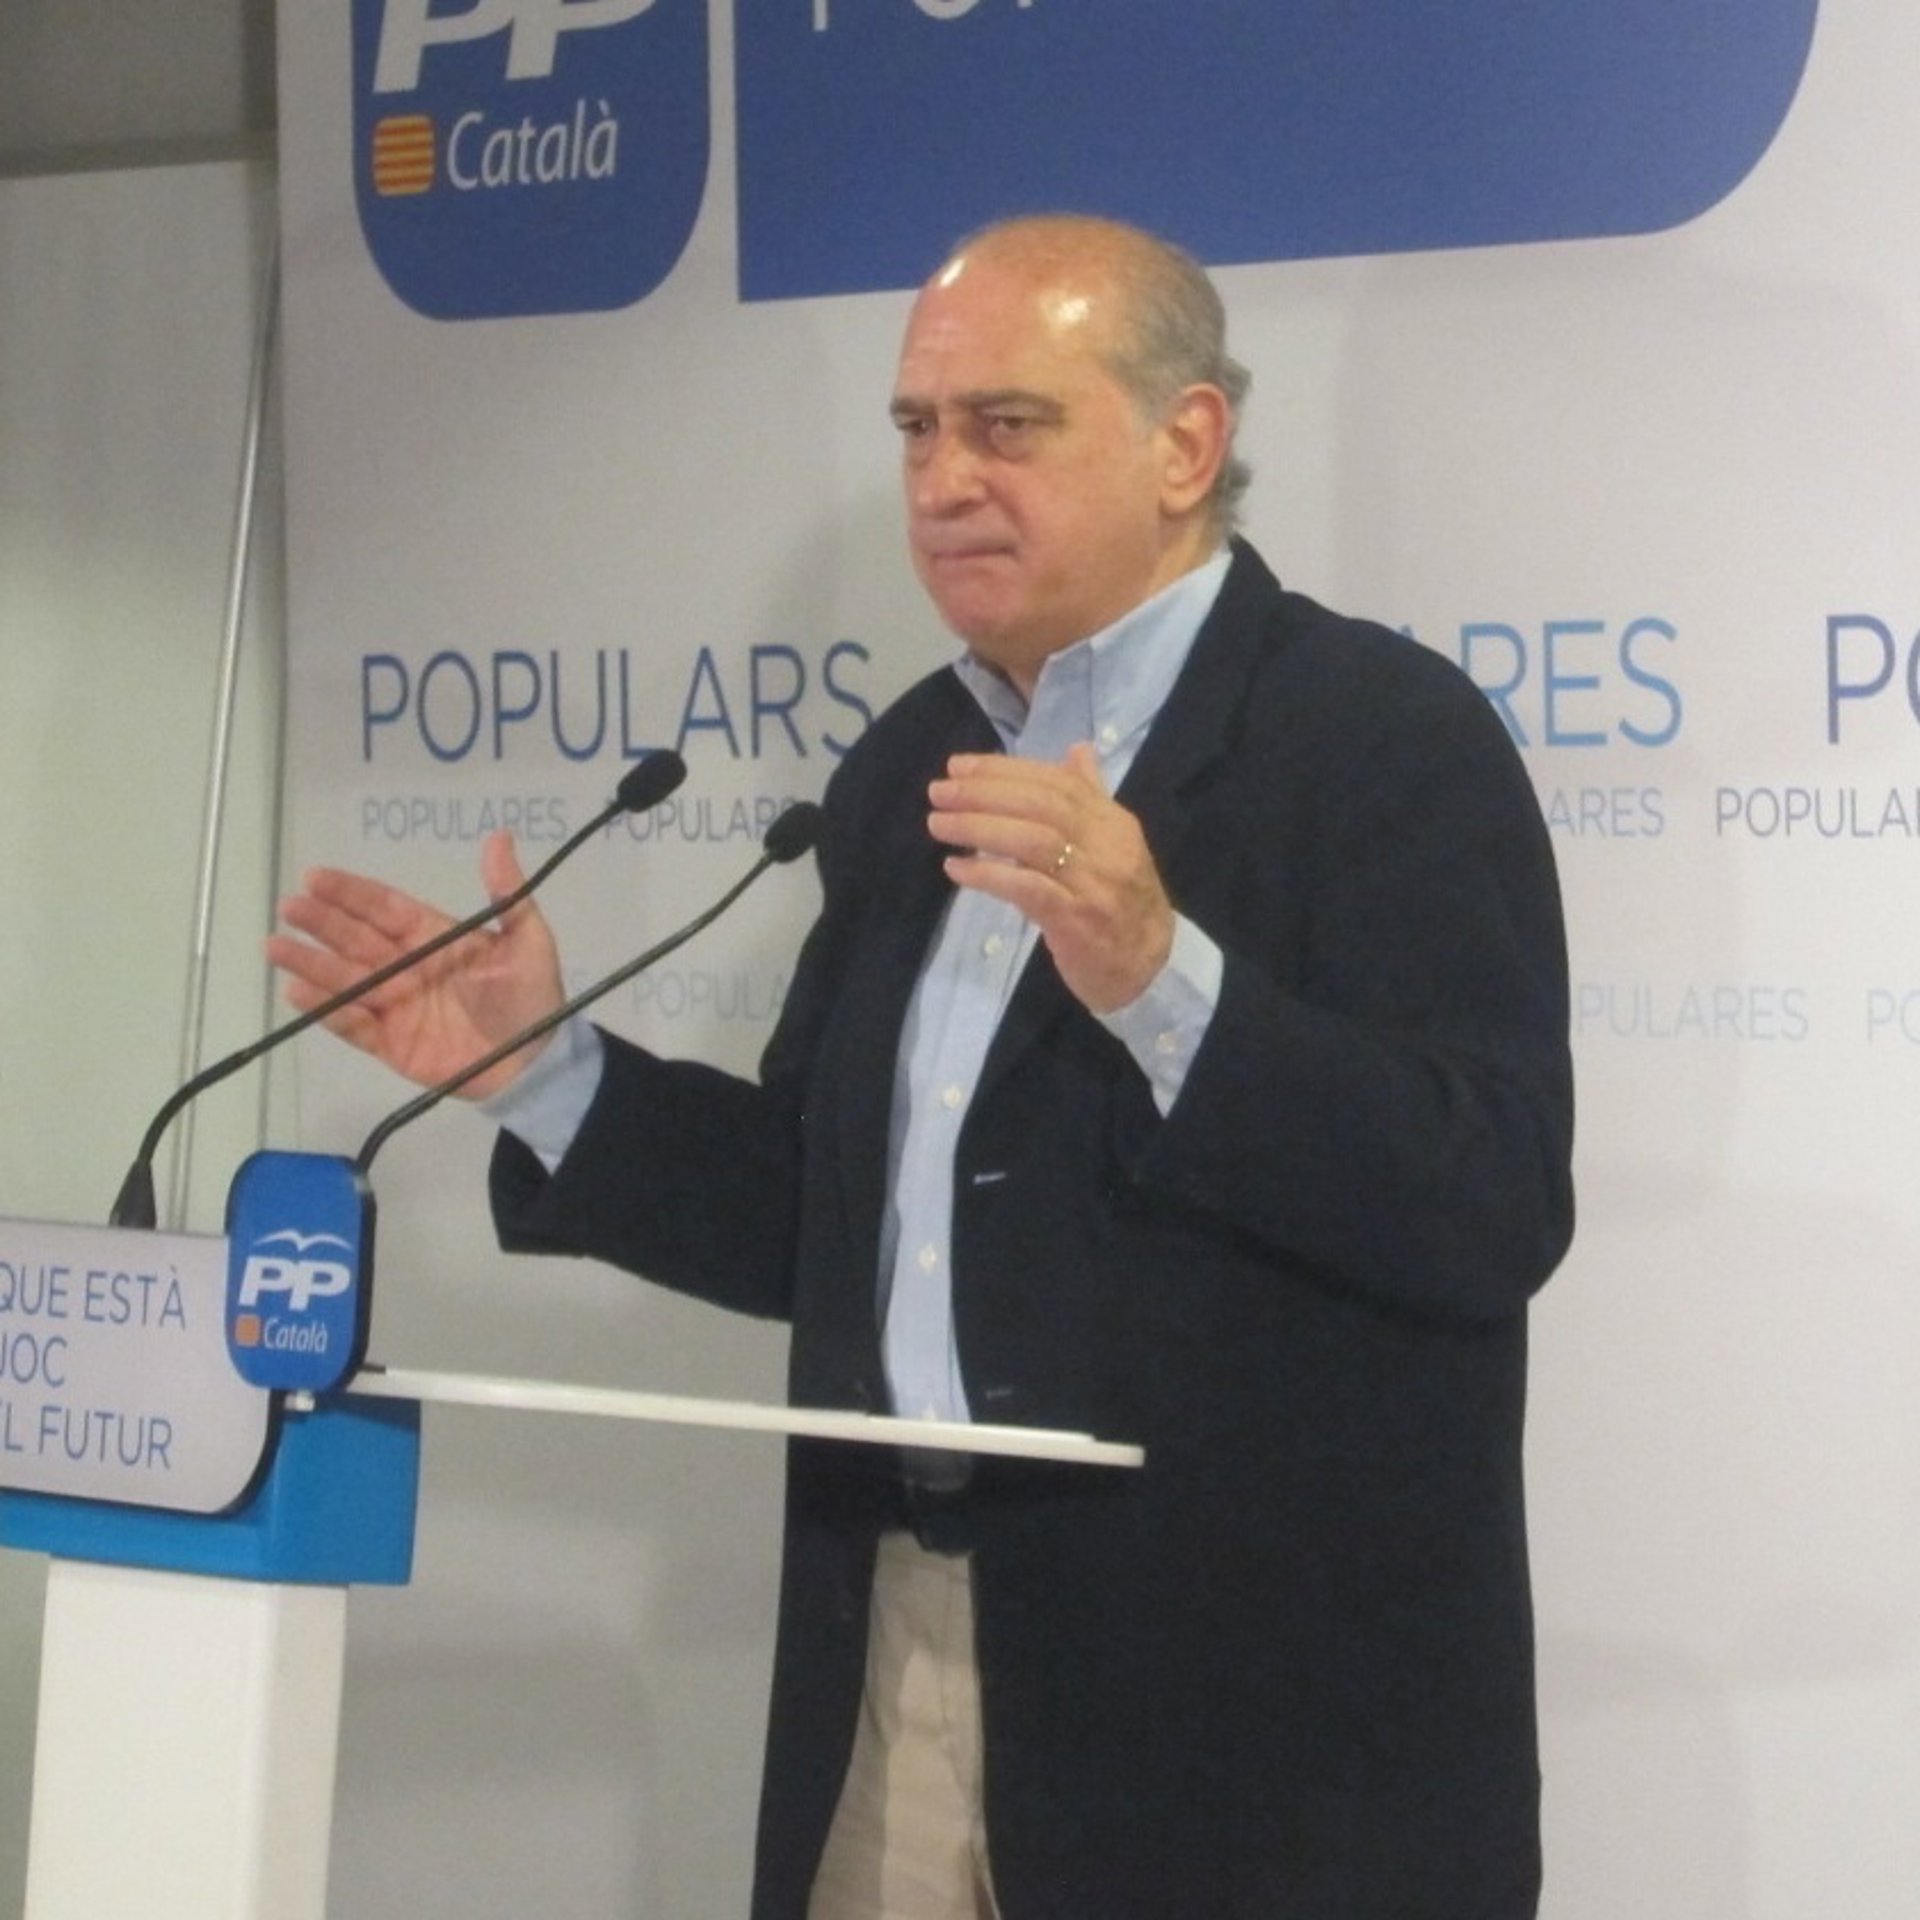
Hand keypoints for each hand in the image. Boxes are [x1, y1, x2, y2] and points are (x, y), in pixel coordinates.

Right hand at [266, 831, 566, 1098]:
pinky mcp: (390, 1043)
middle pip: (356, 939)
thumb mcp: (529, 941)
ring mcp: (395, 1005)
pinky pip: (352, 1025)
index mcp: (434, 936)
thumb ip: (508, 894)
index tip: (316, 877)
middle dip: (323, 923)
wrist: (536, 1064)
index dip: (352, 893)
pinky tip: (298, 991)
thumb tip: (499, 837)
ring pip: (346, 979)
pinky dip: (327, 1009)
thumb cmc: (533, 997)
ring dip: (311, 963)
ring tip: (275, 947)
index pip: (385, 908)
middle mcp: (407, 965)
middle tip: (290, 907)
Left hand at [927, 743, 1174, 1013]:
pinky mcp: (1076, 919)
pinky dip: (987, 874)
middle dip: (984, 793)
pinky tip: (956, 868)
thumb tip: (1078, 749)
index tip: (959, 766)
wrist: (1148, 969)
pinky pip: (1026, 889)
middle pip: (1041, 806)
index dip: (1004, 770)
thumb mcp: (1114, 845)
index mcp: (1113, 822)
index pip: (1056, 782)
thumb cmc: (1122, 905)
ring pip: (1031, 842)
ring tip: (939, 824)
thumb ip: (1092, 797)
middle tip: (939, 791)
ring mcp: (1093, 883)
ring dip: (978, 828)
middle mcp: (1107, 846)